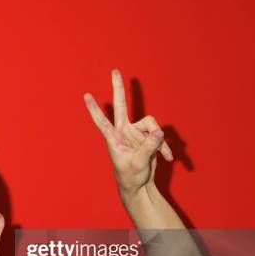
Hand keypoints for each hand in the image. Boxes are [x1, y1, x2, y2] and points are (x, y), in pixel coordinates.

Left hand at [83, 69, 173, 195]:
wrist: (140, 185)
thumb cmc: (130, 176)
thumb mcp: (138, 163)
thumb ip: (148, 147)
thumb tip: (159, 131)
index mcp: (114, 138)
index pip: (101, 121)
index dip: (94, 109)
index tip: (85, 95)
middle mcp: (123, 131)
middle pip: (121, 106)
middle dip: (119, 88)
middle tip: (115, 70)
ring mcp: (136, 133)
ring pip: (151, 124)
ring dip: (159, 140)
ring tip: (163, 155)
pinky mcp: (148, 137)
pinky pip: (160, 135)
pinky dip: (166, 147)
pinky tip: (169, 158)